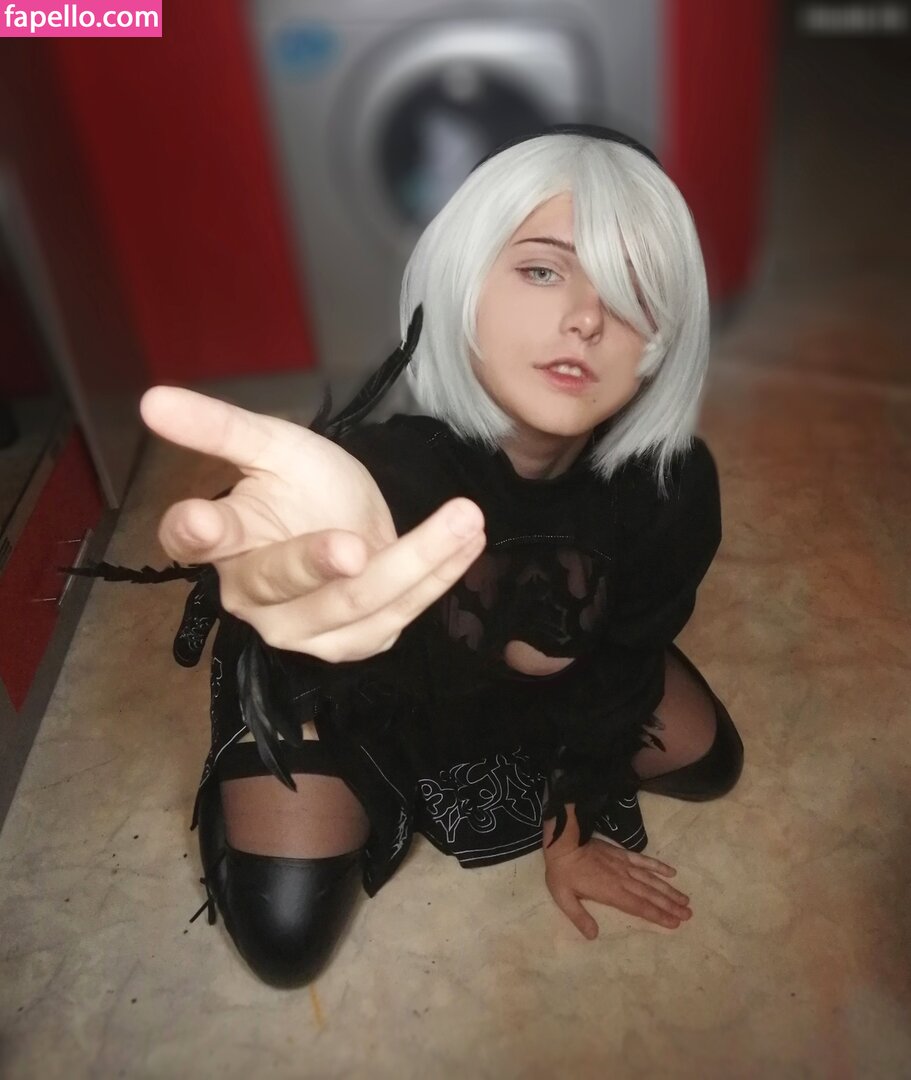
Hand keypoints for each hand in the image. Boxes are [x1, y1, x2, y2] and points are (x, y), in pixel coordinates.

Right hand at [141, 386, 485, 660]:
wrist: (347, 522)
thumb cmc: (302, 485)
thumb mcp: (271, 445)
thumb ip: (220, 428)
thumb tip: (152, 399)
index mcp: (224, 542)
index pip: (192, 542)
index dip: (197, 534)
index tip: (203, 519)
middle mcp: (255, 597)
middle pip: (286, 583)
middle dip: (319, 564)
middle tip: (355, 545)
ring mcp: (306, 628)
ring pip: (357, 602)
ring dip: (416, 562)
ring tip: (462, 518)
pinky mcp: (355, 641)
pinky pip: (400, 613)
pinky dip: (439, 576)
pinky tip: (469, 541)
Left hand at [542, 804, 691, 938]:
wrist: (564, 842)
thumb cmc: (562, 872)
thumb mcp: (564, 898)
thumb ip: (580, 917)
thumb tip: (593, 936)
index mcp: (611, 892)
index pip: (639, 907)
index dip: (658, 915)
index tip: (675, 922)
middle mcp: (623, 880)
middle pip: (650, 895)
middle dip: (670, 905)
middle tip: (689, 914)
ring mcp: (624, 865)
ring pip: (651, 880)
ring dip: (669, 890)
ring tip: (686, 899)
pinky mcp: (622, 854)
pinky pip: (643, 861)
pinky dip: (658, 866)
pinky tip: (671, 872)